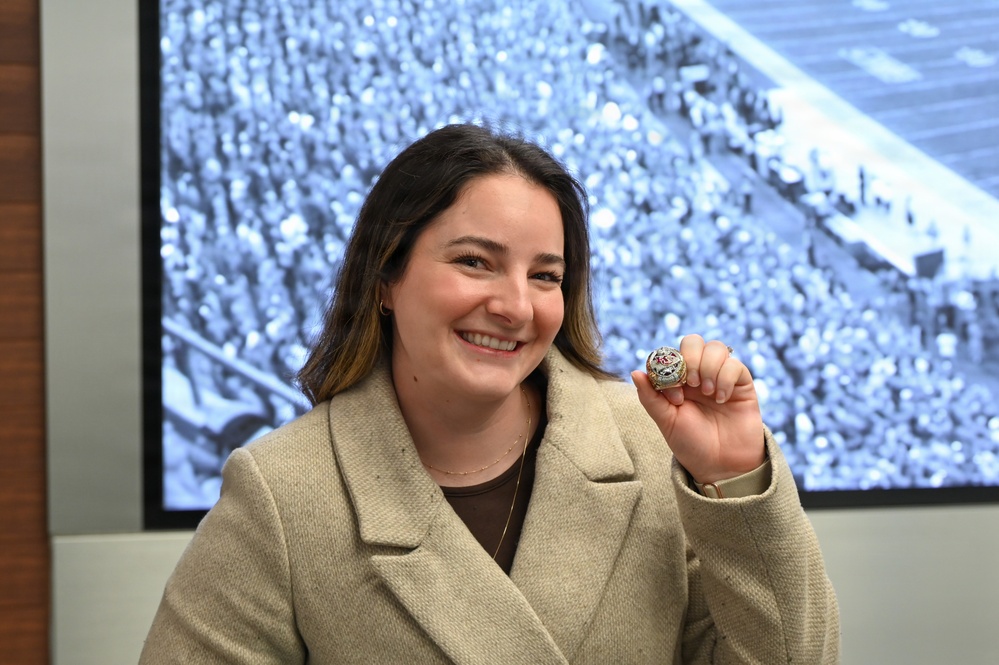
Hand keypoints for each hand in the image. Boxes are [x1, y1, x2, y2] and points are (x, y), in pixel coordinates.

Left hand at [631, 335, 764, 483]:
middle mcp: (698, 373)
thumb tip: (635, 372)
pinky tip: (721, 399)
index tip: (672, 391)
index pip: (671, 352)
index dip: (670, 364)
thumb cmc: (691, 444)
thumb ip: (650, 397)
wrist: (721, 465)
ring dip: (708, 367)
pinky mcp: (741, 384)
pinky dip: (726, 378)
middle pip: (693, 341)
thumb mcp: (666, 421)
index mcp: (677, 380)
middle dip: (691, 358)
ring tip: (706, 392)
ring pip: (716, 348)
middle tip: (691, 383)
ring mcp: (720, 376)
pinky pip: (735, 365)